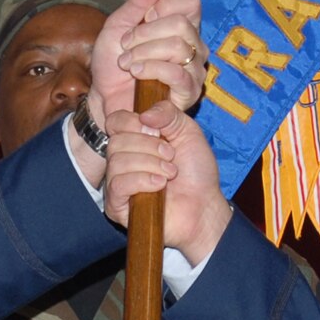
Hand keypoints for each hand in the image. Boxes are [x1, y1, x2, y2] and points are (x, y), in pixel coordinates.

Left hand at [88, 0, 206, 119]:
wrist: (105, 98)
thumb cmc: (114, 64)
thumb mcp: (119, 26)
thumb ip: (138, 1)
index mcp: (181, 26)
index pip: (191, 2)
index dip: (164, 6)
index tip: (143, 18)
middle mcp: (194, 46)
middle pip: (181, 24)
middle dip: (144, 33)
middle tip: (126, 46)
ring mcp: (194, 70)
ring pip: (178, 47)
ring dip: (143, 53)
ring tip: (127, 64)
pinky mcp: (189, 93)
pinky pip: (177, 73)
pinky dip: (150, 69)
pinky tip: (136, 75)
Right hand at [103, 102, 230, 265]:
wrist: (204, 206)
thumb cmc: (196, 172)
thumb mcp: (188, 132)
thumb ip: (169, 113)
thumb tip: (144, 115)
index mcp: (134, 139)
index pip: (115, 121)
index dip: (134, 122)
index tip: (158, 132)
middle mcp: (121, 160)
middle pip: (116, 141)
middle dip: (149, 146)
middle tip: (170, 157)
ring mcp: (117, 183)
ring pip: (117, 161)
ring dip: (150, 164)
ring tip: (169, 174)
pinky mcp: (117, 205)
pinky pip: (118, 184)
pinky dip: (142, 181)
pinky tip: (159, 185)